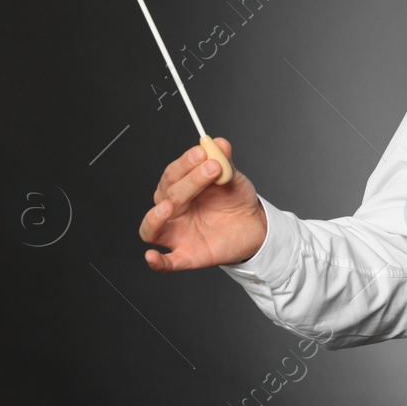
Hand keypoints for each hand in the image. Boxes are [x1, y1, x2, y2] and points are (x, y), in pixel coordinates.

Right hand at [139, 137, 267, 271]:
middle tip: (213, 168)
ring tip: (171, 205)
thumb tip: (217, 142)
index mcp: (179, 188)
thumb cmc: (235, 199)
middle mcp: (173, 210)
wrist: (255, 225)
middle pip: (168, 195)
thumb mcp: (231, 176)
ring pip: (152, 228)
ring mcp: (177, 233)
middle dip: (189, 181)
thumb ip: (223, 160)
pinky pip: (167, 263)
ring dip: (155, 217)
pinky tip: (152, 257)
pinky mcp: (187, 255)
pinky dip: (157, 262)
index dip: (185, 162)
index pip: (172, 174)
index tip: (202, 152)